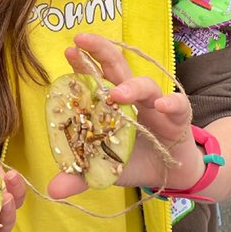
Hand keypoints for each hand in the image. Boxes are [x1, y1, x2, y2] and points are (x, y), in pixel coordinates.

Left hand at [47, 32, 202, 199]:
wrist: (169, 172)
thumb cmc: (132, 160)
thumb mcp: (103, 169)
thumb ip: (79, 176)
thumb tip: (52, 191)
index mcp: (110, 102)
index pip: (94, 76)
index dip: (81, 63)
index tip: (68, 51)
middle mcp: (131, 96)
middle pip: (117, 65)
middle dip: (100, 50)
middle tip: (82, 41)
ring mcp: (155, 103)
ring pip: (144, 84)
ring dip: (130, 86)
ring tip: (116, 94)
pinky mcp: (178, 117)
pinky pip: (177, 104)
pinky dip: (171, 103)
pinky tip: (163, 106)